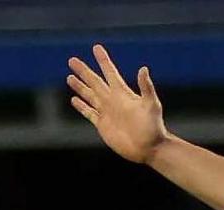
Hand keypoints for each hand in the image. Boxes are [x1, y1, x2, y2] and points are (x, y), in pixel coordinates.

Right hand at [68, 44, 168, 164]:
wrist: (149, 148)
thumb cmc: (153, 127)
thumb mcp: (151, 105)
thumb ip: (146, 87)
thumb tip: (143, 68)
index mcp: (123, 93)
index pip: (110, 72)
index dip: (103, 60)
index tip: (96, 47)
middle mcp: (113, 100)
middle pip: (94, 81)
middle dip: (84, 71)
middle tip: (72, 60)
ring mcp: (107, 112)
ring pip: (89, 95)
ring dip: (79, 87)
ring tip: (69, 77)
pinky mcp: (102, 125)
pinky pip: (89, 113)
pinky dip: (81, 106)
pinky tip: (74, 100)